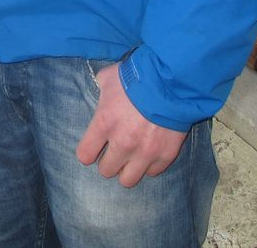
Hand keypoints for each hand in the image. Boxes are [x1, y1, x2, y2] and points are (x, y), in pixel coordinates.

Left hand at [75, 63, 187, 186]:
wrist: (172, 80)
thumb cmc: (137, 76)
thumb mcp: (109, 77)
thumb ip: (101, 90)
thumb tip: (101, 92)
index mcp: (104, 124)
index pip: (85, 155)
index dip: (88, 152)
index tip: (94, 147)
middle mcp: (122, 143)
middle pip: (106, 171)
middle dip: (109, 161)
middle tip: (115, 150)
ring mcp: (145, 152)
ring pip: (128, 180)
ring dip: (128, 169)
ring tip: (132, 157)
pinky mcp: (165, 155)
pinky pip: (152, 172)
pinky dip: (150, 164)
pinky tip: (151, 151)